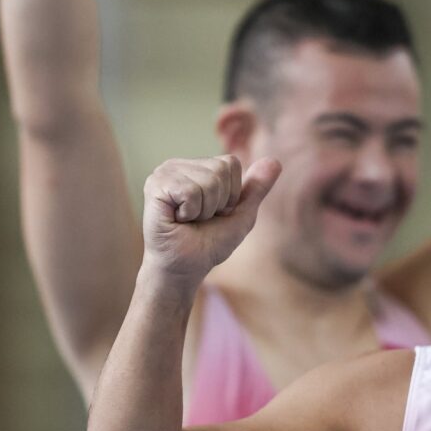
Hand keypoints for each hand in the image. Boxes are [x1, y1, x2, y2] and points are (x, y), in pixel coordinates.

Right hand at [141, 155, 281, 286]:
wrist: (184, 269)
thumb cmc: (208, 244)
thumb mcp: (241, 215)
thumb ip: (257, 189)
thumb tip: (276, 161)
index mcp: (197, 167)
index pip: (231, 163)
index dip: (231, 195)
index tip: (214, 213)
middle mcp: (178, 165)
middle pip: (220, 169)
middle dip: (218, 202)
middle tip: (198, 219)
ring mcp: (164, 172)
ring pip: (208, 181)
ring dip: (204, 210)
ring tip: (187, 221)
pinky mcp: (155, 185)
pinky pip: (191, 191)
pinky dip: (191, 212)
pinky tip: (177, 219)